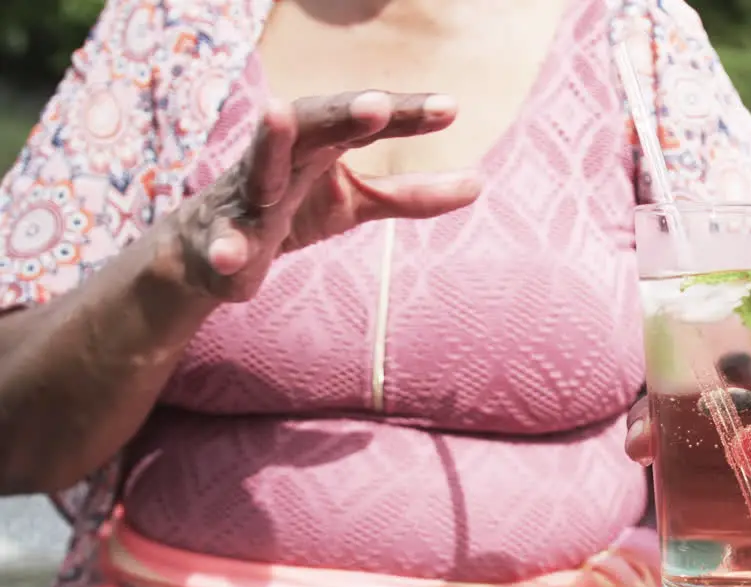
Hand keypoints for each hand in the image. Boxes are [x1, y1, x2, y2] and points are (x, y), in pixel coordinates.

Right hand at [165, 91, 481, 301]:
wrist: (212, 255)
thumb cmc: (288, 212)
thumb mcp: (355, 202)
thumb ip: (411, 194)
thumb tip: (479, 181)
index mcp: (318, 146)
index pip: (365, 122)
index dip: (404, 114)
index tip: (450, 109)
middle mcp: (281, 161)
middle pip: (309, 124)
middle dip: (338, 112)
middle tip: (376, 104)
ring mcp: (245, 199)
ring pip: (254, 167)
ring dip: (268, 144)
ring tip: (277, 113)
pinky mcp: (218, 241)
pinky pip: (220, 243)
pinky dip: (225, 248)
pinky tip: (233, 259)